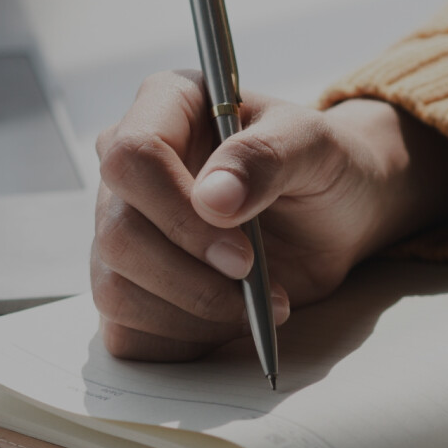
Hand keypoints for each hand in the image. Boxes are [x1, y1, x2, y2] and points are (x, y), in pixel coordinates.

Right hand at [89, 71, 447, 360]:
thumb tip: (213, 198)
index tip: (242, 253)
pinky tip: (227, 320)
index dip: (179, 214)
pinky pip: (126, 330)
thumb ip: (266, 159)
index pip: (131, 158)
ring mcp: (119, 228)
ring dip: (194, 313)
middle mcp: (128, 168)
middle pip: (119, 235)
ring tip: (254, 305)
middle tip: (256, 281)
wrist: (332, 216)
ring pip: (115, 289)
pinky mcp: (128, 284)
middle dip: (191, 276)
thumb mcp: (314, 146)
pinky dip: (182, 340)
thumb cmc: (320, 166)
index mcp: (164, 108)